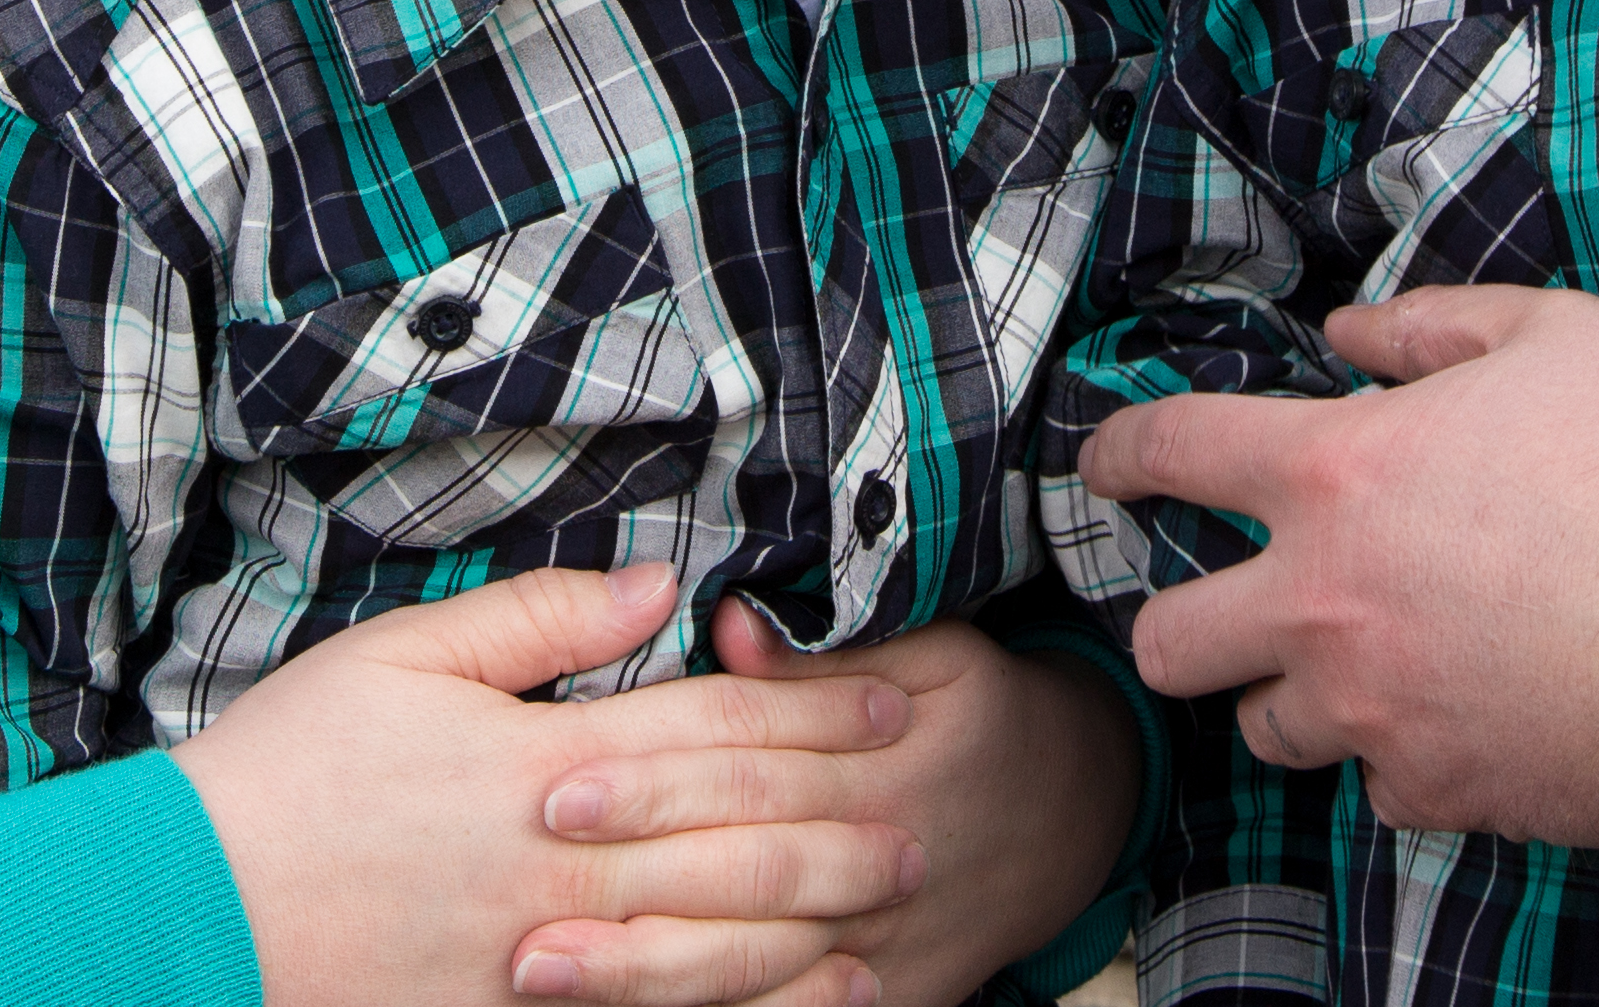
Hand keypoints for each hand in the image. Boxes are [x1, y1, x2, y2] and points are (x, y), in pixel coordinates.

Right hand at [174, 564, 919, 1006]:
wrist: (190, 916)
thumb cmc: (286, 773)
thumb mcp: (398, 658)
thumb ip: (533, 621)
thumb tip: (653, 587)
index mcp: (539, 762)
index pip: (708, 730)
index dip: (807, 712)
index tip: (887, 700)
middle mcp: (559, 865)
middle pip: (733, 834)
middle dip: (837, 817)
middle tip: (923, 805)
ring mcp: (543, 956)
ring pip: (715, 936)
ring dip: (814, 914)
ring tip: (890, 899)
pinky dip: (741, 1001)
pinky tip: (802, 992)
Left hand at [522, 606, 1140, 1006]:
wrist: (1074, 815)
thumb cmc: (979, 713)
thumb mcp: (934, 650)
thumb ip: (826, 648)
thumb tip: (725, 627)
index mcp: (878, 763)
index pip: (745, 771)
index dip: (650, 781)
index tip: (554, 789)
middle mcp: (874, 858)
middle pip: (735, 875)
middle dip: (625, 888)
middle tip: (523, 897)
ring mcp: (878, 941)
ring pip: (750, 966)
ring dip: (643, 975)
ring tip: (543, 973)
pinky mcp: (884, 997)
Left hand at [1080, 283, 1598, 845]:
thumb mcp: (1549, 336)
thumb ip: (1427, 327)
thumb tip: (1344, 334)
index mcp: (1336, 471)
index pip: (1166, 452)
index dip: (1116, 455)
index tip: (1104, 468)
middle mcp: (1328, 601)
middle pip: (1166, 639)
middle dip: (1179, 618)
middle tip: (1224, 603)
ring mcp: (1379, 710)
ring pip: (1264, 728)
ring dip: (1294, 694)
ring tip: (1365, 661)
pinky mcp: (1445, 790)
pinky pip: (1377, 788)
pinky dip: (1401, 757)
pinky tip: (1457, 715)